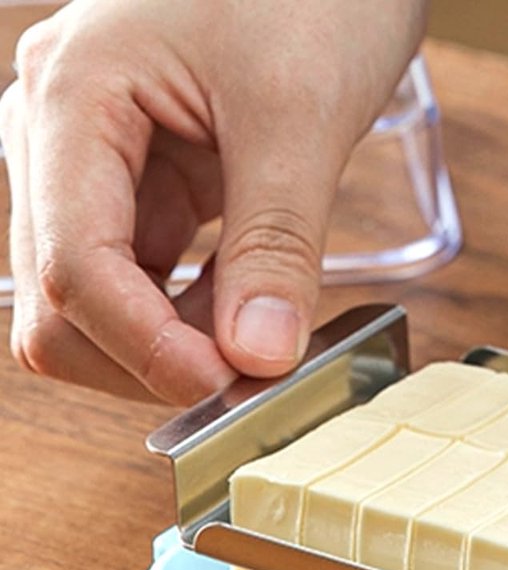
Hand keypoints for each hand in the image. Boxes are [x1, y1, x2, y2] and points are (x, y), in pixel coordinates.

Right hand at [0, 0, 426, 403]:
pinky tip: (256, 318)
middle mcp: (60, 134)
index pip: (73, 267)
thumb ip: (278, 242)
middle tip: (252, 379)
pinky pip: (149, 283)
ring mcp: (98, 165)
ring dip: (173, 346)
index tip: (232, 387)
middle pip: (61, 303)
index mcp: (71, 98)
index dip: (147, 348)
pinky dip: (196, 320)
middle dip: (150, 358)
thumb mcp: (300, 115)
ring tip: (264, 342)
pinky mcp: (147, 188)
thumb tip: (261, 357)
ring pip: (98, 304)